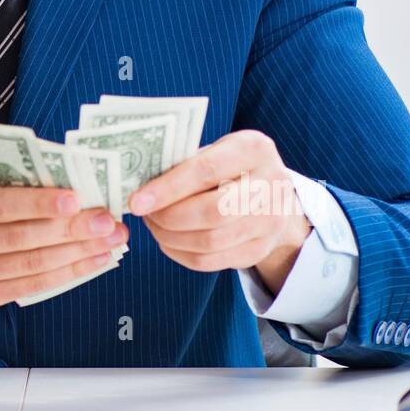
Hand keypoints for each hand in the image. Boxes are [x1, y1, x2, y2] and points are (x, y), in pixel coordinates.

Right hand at [0, 178, 128, 318]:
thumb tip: (58, 177)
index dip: (37, 203)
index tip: (75, 197)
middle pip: (19, 238)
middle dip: (70, 229)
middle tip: (106, 218)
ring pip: (29, 265)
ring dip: (76, 253)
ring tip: (110, 240)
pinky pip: (29, 287)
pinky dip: (65, 274)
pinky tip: (91, 261)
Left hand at [127, 130, 311, 294]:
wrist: (272, 193)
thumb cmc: (230, 166)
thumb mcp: (216, 150)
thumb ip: (185, 163)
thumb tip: (139, 185)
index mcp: (254, 149)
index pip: (206, 171)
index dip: (168, 189)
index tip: (136, 201)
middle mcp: (271, 185)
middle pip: (212, 212)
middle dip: (169, 217)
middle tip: (145, 214)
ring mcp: (270, 221)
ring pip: (210, 241)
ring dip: (171, 238)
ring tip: (154, 225)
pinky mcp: (260, 249)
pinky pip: (212, 261)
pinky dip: (181, 254)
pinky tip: (168, 240)